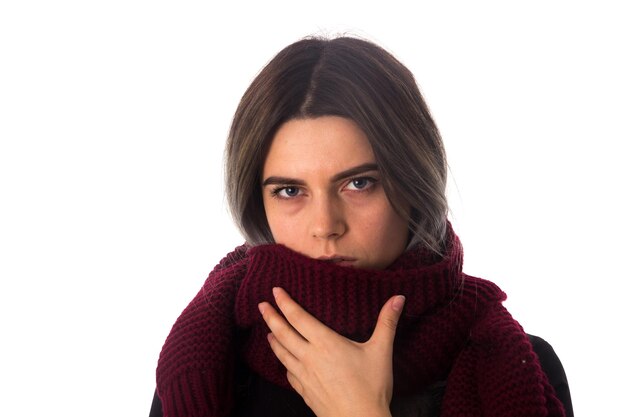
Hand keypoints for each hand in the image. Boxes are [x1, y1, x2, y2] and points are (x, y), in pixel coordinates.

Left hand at [258, 287, 404, 416]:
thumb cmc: (371, 387)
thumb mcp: (381, 351)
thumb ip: (387, 322)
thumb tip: (398, 298)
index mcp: (325, 343)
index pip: (298, 317)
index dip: (284, 303)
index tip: (274, 291)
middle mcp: (309, 357)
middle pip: (283, 333)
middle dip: (270, 317)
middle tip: (260, 305)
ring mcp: (304, 376)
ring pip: (282, 354)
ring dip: (273, 340)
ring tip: (268, 332)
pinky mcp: (304, 392)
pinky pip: (288, 374)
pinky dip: (283, 364)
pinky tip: (284, 363)